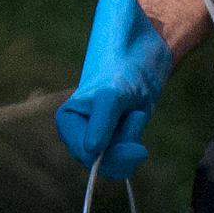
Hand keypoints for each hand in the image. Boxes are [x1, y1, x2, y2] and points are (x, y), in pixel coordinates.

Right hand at [54, 0, 169, 177]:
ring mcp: (99, 138)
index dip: (112, 151)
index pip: (86, 154)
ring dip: (133, 139)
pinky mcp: (117, 139)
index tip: (134, 123)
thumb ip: (102, 120)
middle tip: (136, 113)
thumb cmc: (124, 64)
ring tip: (136, 111)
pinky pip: (126, 160)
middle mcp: (79, 132)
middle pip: (102, 164)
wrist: (145, 48)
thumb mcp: (114, 92)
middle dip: (125, 143)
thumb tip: (92, 150)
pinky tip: (138, 119)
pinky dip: (137, 144)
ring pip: (117, 164)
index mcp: (68, 119)